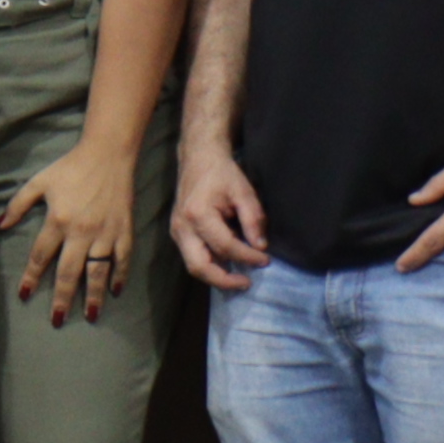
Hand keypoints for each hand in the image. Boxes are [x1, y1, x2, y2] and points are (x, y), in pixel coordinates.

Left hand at [0, 141, 141, 324]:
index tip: (25, 295)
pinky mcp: (124, 230)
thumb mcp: (38, 182)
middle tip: (57, 320)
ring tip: (90, 316)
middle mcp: (82, 232)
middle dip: (63, 298)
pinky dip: (121, 275)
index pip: (41, 256)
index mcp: (58, 221)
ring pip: (98, 271)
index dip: (32, 277)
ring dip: (94, 295)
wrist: (108, 154)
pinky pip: (123, 258)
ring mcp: (105, 233)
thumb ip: (17, 205)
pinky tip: (115, 291)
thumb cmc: (70, 168)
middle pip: (70, 272)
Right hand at [167, 146, 273, 286]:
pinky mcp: (178, 234)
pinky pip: (193, 257)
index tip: (266, 260)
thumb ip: (253, 219)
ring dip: (217, 276)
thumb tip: (260, 246)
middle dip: (224, 280)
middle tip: (247, 283)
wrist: (198, 159)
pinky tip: (228, 265)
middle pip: (199, 267)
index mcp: (197, 215)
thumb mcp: (243, 191)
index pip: (225, 246)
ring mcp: (177, 232)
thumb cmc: (222, 173)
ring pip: (194, 266)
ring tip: (239, 277)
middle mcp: (182, 228)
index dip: (248, 256)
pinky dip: (211, 265)